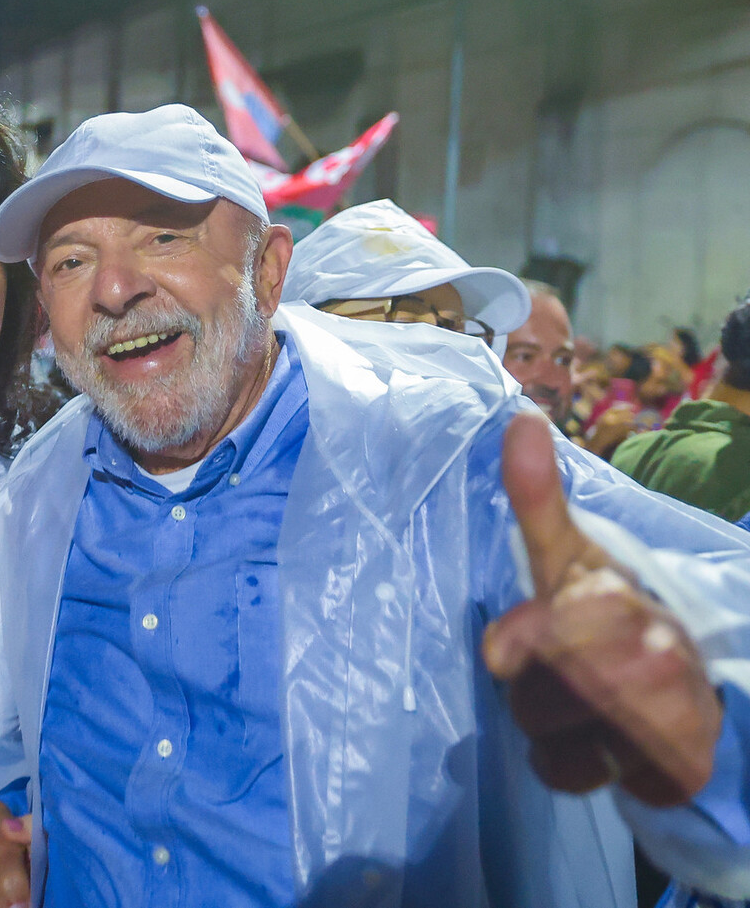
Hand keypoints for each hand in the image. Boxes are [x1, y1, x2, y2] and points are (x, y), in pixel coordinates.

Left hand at [483, 413, 722, 805]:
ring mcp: (667, 708)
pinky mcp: (672, 763)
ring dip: (545, 728)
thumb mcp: (570, 557)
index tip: (502, 653)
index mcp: (614, 595)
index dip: (523, 643)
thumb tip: (520, 419)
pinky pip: (575, 774)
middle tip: (554, 675)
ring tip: (578, 707)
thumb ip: (539, 500)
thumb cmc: (612, 615)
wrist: (689, 690)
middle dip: (528, 690)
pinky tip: (596, 745)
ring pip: (549, 734)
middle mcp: (649, 647)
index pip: (551, 625)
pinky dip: (571, 767)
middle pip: (535, 690)